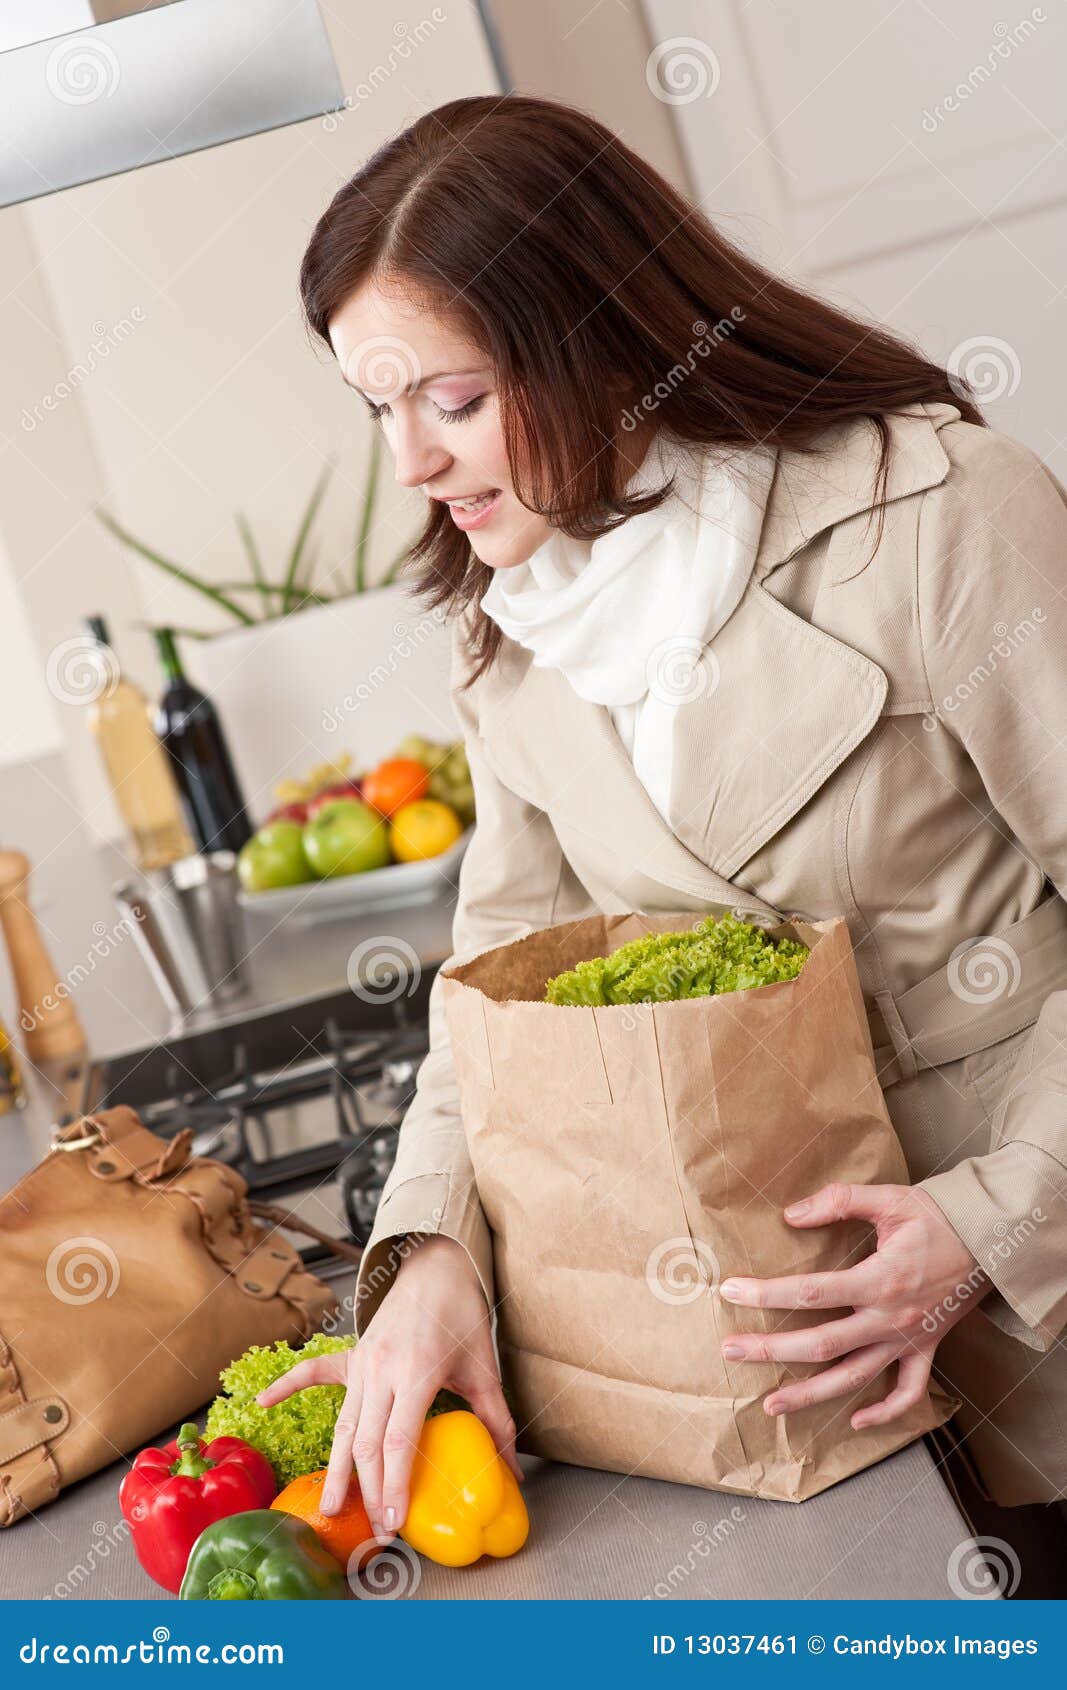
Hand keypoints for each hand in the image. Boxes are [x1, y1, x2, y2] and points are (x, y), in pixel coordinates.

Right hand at [254, 1233, 521, 1539]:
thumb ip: (497, 1419)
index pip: (400, 1441)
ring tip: (331, 1507)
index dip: (394, 1486)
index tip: (393, 1522)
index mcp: (417, 1371)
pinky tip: (263, 1403)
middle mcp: (383, 1369)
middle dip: (369, 1491)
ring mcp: (362, 1361)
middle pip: (368, 1442)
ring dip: (338, 1469)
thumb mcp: (484, 1367)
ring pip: (344, 1424)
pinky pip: (315, 1372)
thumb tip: (511, 1470)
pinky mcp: (353, 1354)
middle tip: (374, 1532)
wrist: (437, 1265)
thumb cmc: (462, 1315)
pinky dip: (288, 1386)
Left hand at [717, 1182, 987, 1429]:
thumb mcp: (888, 1198)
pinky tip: (856, 1421)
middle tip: (730, 1351)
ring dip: (810, 1395)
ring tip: (770, 1404)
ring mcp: (908, 1340)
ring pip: (854, 1378)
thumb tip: (790, 1214)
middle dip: (772, 1350)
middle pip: (822, 1345)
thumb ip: (839, 1202)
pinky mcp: (925, 1350)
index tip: (731, 1290)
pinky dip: (885, 1413)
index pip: (811, 1293)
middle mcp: (890, 1318)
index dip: (766, 1293)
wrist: (989, 1240)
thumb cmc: (936, 1217)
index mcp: (880, 1280)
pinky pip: (907, 1392)